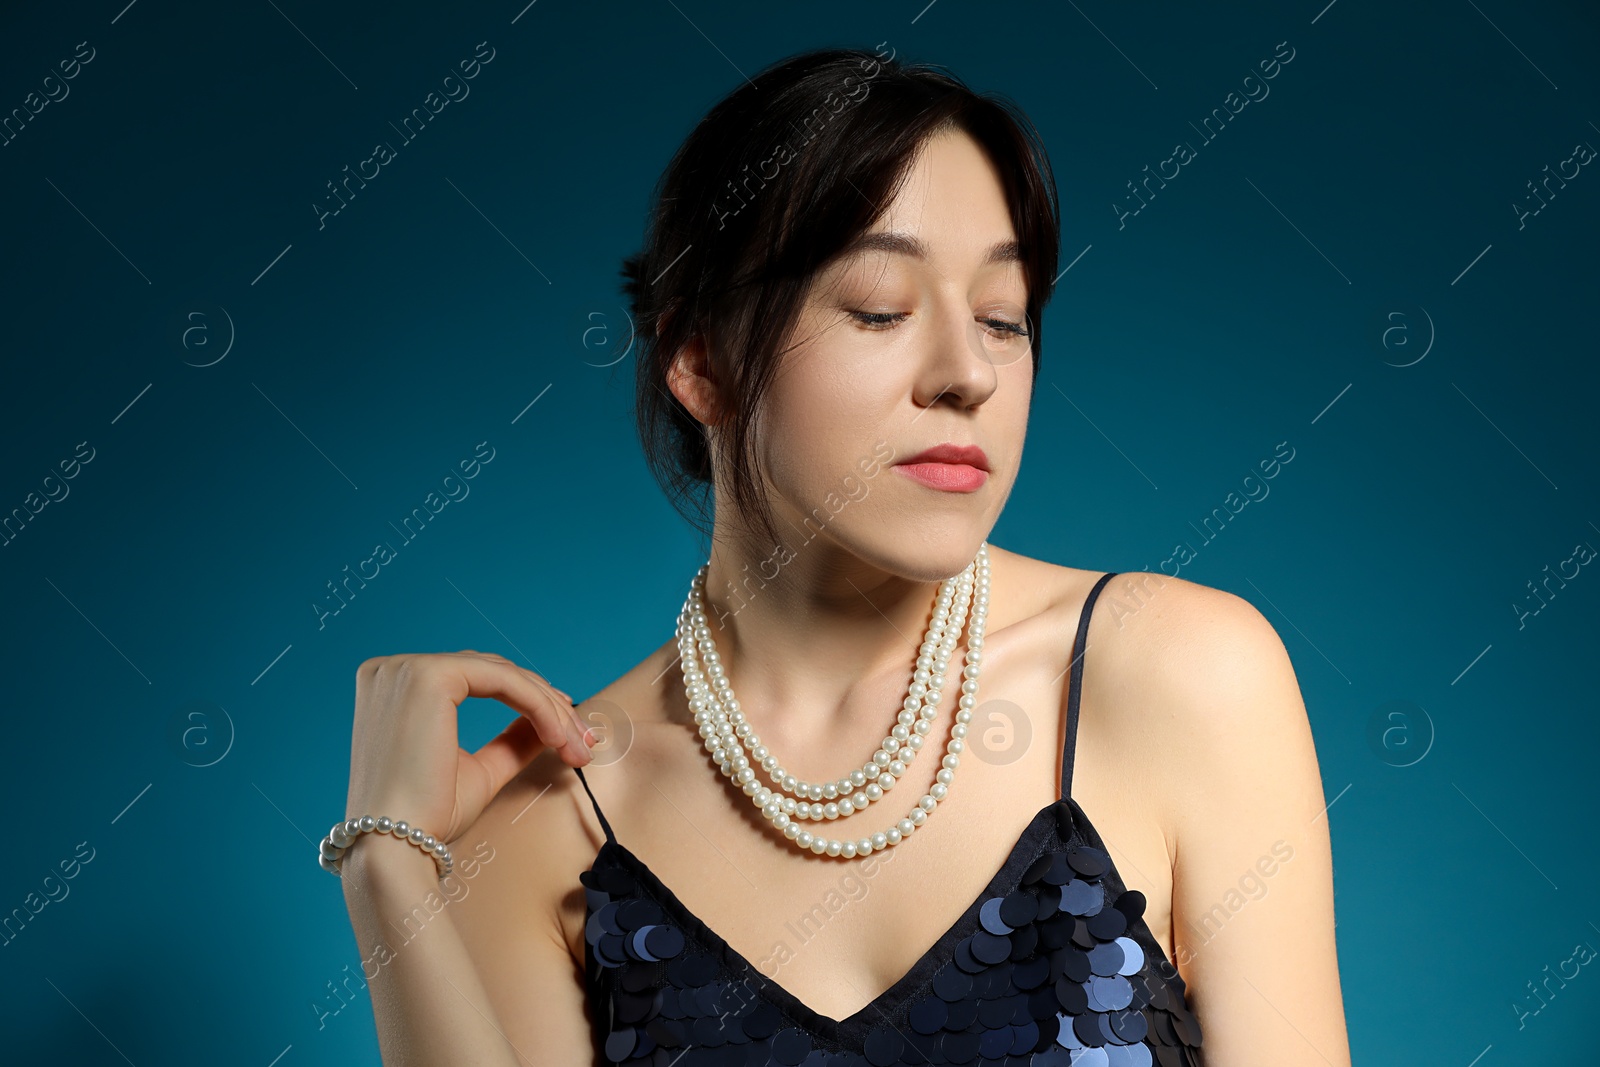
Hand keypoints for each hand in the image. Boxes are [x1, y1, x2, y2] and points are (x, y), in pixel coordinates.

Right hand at [343, 651, 592, 859]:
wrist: (396, 847)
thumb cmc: (427, 817)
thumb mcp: (480, 770)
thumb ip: (511, 740)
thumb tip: (552, 722)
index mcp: (396, 687)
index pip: (477, 678)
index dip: (529, 699)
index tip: (568, 731)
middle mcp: (393, 669)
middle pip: (493, 672)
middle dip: (547, 706)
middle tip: (583, 741)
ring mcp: (408, 669)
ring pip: (504, 675)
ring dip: (550, 709)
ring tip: (577, 746)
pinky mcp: (429, 677)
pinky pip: (505, 681)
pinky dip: (540, 707)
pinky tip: (558, 738)